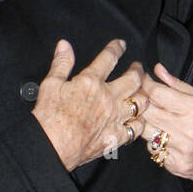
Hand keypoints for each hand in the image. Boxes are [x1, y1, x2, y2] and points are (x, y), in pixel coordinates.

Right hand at [32, 38, 149, 170]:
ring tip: (142, 92)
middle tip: (138, 67)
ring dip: (143, 95)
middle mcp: (108, 98)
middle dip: (138, 70)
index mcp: (91, 82)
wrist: (51, 146)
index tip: (120, 45)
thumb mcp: (50, 85)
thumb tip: (64, 46)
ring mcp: (115, 118)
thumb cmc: (49, 118)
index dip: (116, 48)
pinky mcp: (116, 136)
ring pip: (141, 103)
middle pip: (134, 79)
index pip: (109, 58)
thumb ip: (61, 63)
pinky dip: (139, 122)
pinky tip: (137, 120)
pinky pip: (136, 128)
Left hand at [140, 63, 192, 181]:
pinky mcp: (177, 165)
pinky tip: (167, 139)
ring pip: (145, 132)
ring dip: (147, 124)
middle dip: (142, 103)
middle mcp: (186, 130)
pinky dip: (155, 143)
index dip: (146, 85)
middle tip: (143, 99)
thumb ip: (177, 85)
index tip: (143, 81)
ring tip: (158, 119)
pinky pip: (153, 150)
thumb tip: (157, 70)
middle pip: (147, 112)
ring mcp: (181, 150)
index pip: (156, 93)